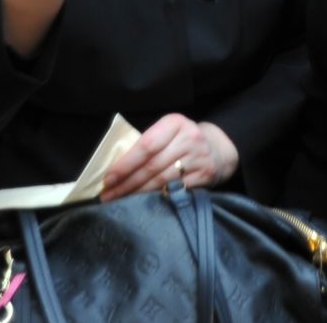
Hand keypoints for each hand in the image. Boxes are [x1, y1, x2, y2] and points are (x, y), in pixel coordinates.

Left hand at [101, 114, 238, 199]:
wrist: (218, 148)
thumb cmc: (182, 141)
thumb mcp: (169, 131)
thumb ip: (148, 143)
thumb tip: (115, 168)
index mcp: (175, 122)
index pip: (146, 145)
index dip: (125, 164)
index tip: (108, 179)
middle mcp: (189, 138)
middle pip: (152, 165)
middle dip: (127, 182)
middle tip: (108, 195)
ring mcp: (199, 157)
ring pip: (162, 180)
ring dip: (138, 193)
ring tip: (120, 200)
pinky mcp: (205, 175)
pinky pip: (176, 190)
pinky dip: (157, 197)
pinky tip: (143, 203)